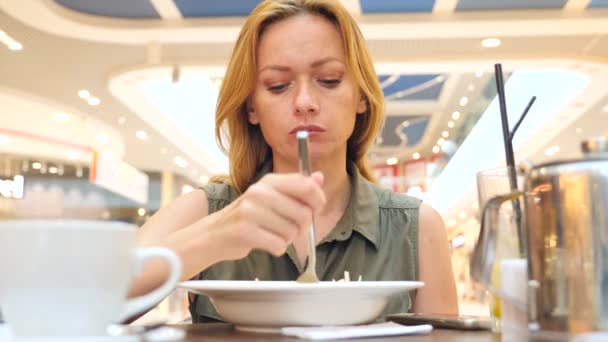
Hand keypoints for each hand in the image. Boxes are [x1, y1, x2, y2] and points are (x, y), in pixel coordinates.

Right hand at [204, 172, 324, 259]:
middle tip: (290, 229)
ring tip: (273, 235)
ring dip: (287, 239)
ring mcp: (250, 210)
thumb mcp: (272, 197)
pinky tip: (266, 243)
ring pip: (292, 232)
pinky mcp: (245, 230)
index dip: (318, 201)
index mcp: (269, 181)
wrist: (215, 234)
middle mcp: (259, 192)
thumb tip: (319, 177)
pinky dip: (277, 248)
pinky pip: (278, 245)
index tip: (315, 210)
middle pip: (303, 213)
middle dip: (302, 227)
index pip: (307, 186)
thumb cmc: (248, 217)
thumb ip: (297, 188)